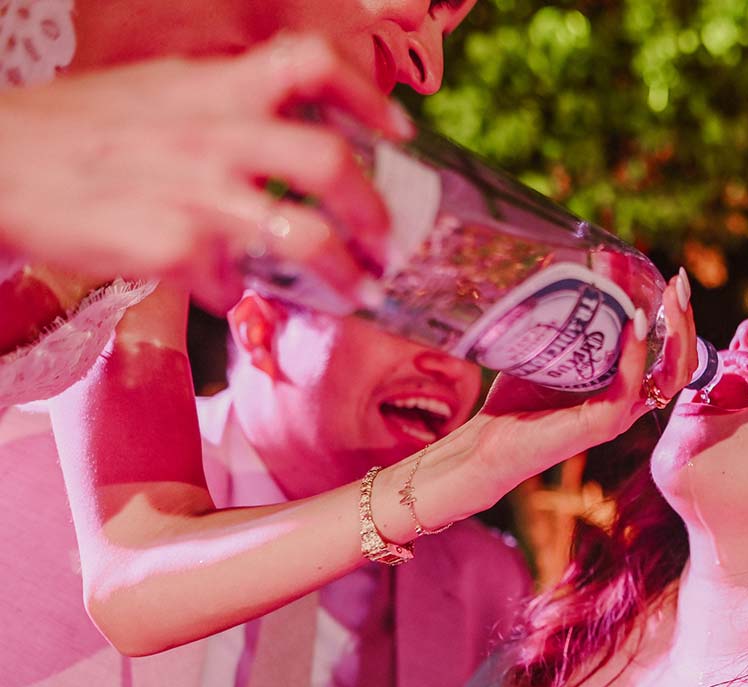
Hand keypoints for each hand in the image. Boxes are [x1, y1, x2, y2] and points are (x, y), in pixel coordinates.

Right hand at [0, 33, 411, 317]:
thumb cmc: (82, 134)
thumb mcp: (159, 95)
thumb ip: (225, 110)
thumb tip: (298, 140)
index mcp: (213, 87)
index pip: (307, 64)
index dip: (364, 94)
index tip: (398, 131)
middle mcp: (212, 133)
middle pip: (328, 162)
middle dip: (373, 212)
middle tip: (385, 245)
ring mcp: (193, 192)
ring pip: (302, 237)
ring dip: (339, 271)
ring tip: (352, 291)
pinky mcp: (167, 246)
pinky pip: (231, 283)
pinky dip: (236, 294)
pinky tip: (226, 292)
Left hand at [472, 274, 699, 493]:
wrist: (485, 444)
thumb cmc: (514, 400)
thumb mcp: (549, 350)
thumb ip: (568, 322)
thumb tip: (565, 265)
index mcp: (623, 388)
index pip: (671, 356)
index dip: (680, 320)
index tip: (675, 281)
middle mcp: (628, 403)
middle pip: (681, 364)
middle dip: (686, 321)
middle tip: (680, 282)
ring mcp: (617, 415)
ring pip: (671, 378)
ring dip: (676, 334)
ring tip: (670, 298)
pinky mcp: (600, 425)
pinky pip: (629, 389)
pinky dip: (636, 355)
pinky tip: (635, 324)